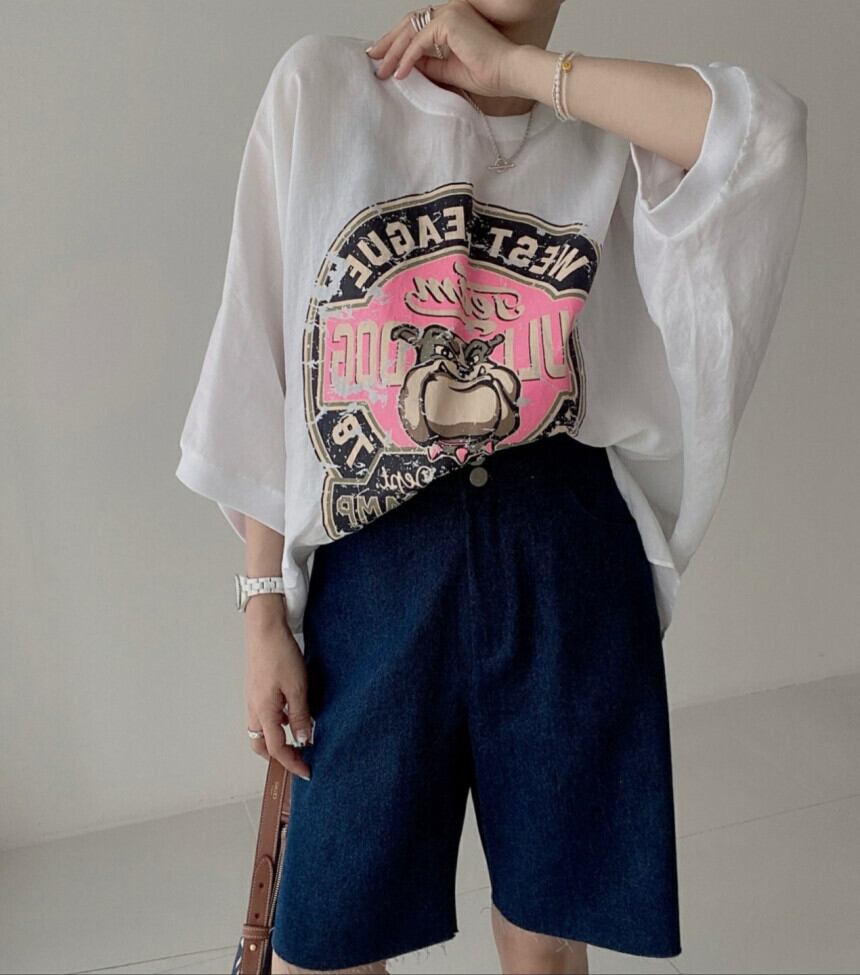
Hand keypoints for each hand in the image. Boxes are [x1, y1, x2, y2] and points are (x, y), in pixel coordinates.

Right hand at [245, 613, 313, 779]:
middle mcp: (254, 709)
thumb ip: (300, 716)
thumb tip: (303, 740)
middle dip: (277, 757)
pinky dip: (276, 722)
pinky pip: (263, 715)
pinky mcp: (257, 690)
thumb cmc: (279, 654)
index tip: (306, 772)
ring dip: (276, 739)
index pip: (276, 749)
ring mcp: (253, 700)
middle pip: (261, 745)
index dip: (292, 763)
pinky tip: (292, 714)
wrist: (265, 629)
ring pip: (261, 730)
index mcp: (263, 712)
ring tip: (299, 738)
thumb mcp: (297, 687)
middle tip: (297, 761)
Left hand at [366, 0, 521, 98]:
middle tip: (373, 57)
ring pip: (411, 31)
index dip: (399, 41)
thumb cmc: (491, 74)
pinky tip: (399, 73)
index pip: (419, 27)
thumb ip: (431, 65)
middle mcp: (451, 11)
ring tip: (382, 70)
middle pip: (410, 23)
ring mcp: (450, 14)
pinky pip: (419, 41)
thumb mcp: (451, 71)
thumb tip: (409, 67)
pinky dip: (407, 57)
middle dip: (389, 42)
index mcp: (454, 20)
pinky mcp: (450, 22)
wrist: (511, 73)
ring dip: (394, 51)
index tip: (384, 57)